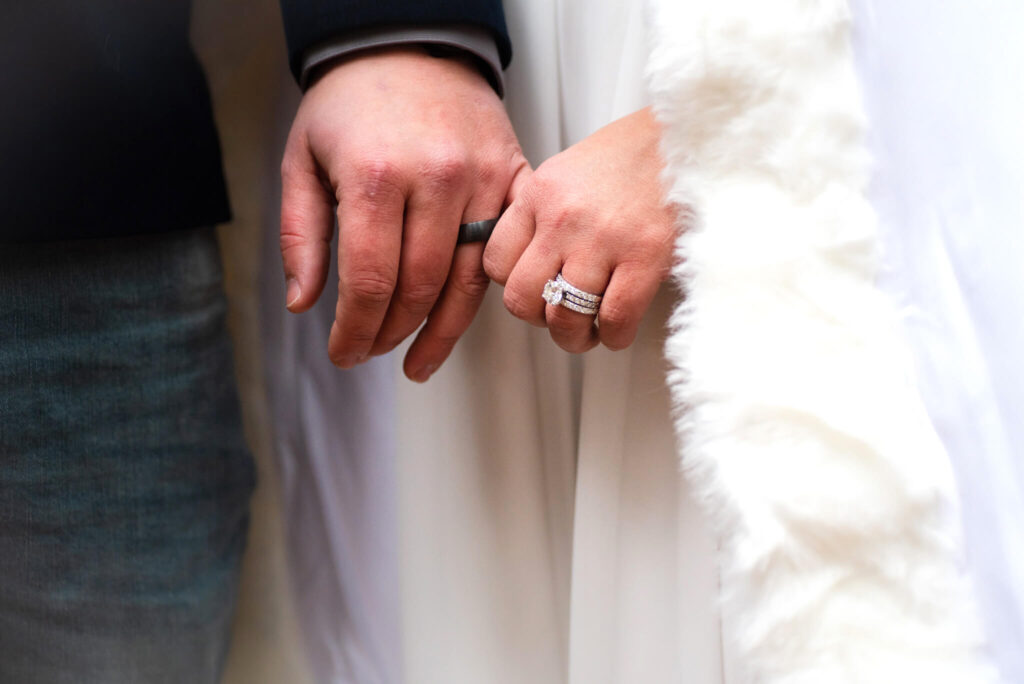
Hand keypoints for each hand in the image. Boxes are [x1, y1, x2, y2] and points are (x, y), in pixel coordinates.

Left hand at [281, 47, 529, 381]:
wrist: (410, 45)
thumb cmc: (352, 103)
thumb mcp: (301, 160)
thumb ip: (300, 236)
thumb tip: (304, 305)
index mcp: (377, 175)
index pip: (370, 281)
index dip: (356, 330)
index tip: (344, 352)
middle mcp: (437, 178)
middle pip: (420, 289)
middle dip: (390, 333)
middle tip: (370, 351)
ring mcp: (483, 179)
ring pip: (469, 281)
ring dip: (439, 331)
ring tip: (416, 359)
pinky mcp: (514, 178)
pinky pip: (504, 252)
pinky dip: (484, 293)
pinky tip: (458, 316)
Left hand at [483, 108, 678, 352]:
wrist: (688, 137)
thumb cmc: (632, 156)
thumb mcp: (568, 172)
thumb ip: (542, 214)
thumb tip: (530, 264)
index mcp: (539, 194)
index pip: (496, 262)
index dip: (513, 285)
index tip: (533, 290)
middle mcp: (563, 218)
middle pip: (521, 298)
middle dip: (538, 319)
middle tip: (558, 318)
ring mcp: (602, 239)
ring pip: (564, 317)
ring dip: (574, 337)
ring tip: (588, 332)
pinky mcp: (644, 257)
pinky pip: (614, 319)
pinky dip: (614, 336)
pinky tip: (617, 330)